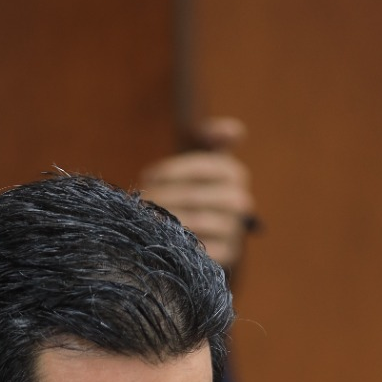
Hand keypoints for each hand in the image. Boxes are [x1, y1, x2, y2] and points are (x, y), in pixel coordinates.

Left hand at [138, 117, 254, 269]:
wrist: (209, 233)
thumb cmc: (197, 190)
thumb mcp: (204, 162)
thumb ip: (214, 140)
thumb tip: (234, 128)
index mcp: (234, 173)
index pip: (203, 165)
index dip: (172, 170)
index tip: (148, 174)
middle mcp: (240, 200)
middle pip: (196, 195)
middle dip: (164, 196)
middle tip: (141, 200)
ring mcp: (235, 228)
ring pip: (196, 221)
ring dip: (166, 219)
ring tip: (145, 218)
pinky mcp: (228, 253)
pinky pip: (200, 248)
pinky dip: (178, 242)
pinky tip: (161, 237)